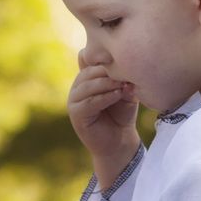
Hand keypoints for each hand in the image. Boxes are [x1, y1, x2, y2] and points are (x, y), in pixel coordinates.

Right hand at [68, 50, 139, 174]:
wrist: (119, 140)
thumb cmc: (122, 114)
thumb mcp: (124, 92)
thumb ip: (121, 80)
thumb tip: (123, 74)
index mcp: (87, 77)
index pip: (90, 59)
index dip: (106, 60)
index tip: (126, 61)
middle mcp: (78, 86)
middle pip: (89, 71)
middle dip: (108, 71)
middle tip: (126, 74)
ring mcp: (74, 99)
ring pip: (88, 85)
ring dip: (107, 84)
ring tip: (122, 85)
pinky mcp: (75, 114)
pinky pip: (89, 102)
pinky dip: (104, 97)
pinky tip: (117, 95)